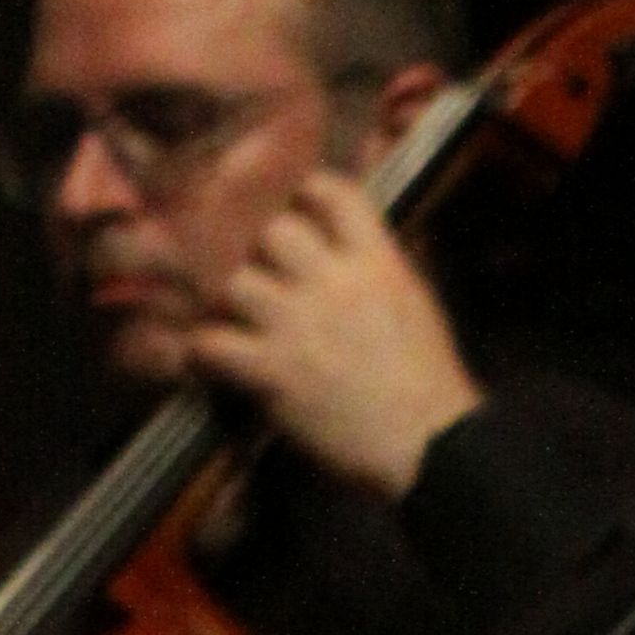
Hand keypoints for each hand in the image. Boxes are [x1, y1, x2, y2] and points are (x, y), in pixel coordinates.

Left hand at [188, 171, 483, 497]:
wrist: (429, 442)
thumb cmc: (429, 379)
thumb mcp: (414, 303)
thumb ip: (379, 267)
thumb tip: (353, 245)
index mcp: (377, 261)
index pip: (335, 193)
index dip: (308, 193)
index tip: (297, 207)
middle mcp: (333, 281)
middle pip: (273, 231)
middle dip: (263, 252)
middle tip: (262, 274)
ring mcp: (298, 323)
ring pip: (235, 282)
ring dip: (230, 300)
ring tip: (234, 317)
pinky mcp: (272, 369)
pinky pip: (212, 342)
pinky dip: (205, 349)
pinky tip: (212, 357)